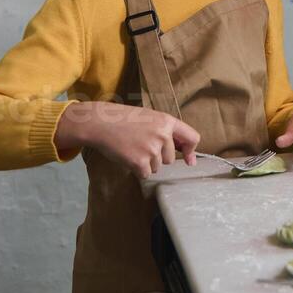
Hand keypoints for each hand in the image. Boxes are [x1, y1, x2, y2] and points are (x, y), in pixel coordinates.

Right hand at [54, 100, 199, 179]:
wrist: (100, 123)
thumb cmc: (124, 120)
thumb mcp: (150, 118)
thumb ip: (168, 133)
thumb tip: (189, 159)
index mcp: (167, 121)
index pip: (192, 138)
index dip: (190, 151)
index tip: (188, 160)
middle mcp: (163, 135)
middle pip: (169, 159)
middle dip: (157, 156)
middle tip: (140, 144)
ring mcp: (152, 149)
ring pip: (157, 167)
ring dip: (145, 162)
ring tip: (131, 147)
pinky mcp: (140, 162)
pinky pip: (145, 174)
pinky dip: (136, 170)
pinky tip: (127, 157)